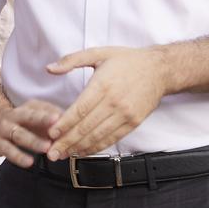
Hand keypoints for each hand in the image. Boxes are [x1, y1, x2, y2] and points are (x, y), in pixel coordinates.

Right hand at [0, 98, 62, 167]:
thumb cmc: (21, 123)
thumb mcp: (35, 116)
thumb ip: (52, 121)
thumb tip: (73, 126)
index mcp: (26, 108)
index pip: (40, 108)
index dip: (51, 113)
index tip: (62, 117)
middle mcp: (14, 116)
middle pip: (28, 116)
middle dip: (42, 121)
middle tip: (56, 129)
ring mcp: (4, 129)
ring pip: (19, 134)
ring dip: (33, 141)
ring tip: (47, 148)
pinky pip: (8, 150)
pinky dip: (19, 156)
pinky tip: (29, 162)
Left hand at [45, 46, 167, 159]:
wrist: (159, 69)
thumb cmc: (126, 60)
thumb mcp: (98, 53)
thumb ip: (71, 60)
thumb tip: (49, 68)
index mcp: (102, 84)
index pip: (79, 109)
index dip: (64, 123)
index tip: (51, 133)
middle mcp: (114, 101)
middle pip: (86, 126)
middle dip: (67, 141)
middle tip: (52, 152)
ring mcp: (125, 114)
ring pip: (98, 136)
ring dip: (79, 147)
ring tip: (64, 155)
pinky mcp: (134, 122)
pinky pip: (112, 138)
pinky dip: (97, 147)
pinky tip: (84, 151)